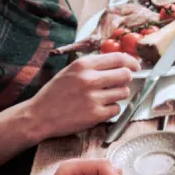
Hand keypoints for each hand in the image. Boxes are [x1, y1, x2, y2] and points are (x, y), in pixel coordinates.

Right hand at [25, 53, 139, 139]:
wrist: (38, 116)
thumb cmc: (55, 93)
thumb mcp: (70, 71)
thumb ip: (92, 66)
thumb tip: (120, 62)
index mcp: (82, 65)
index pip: (118, 58)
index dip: (131, 62)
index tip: (135, 66)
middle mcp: (89, 79)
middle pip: (126, 75)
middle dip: (126, 79)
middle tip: (119, 83)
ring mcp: (93, 98)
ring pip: (124, 93)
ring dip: (118, 95)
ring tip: (104, 97)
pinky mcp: (95, 115)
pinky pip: (117, 109)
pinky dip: (111, 109)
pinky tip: (99, 108)